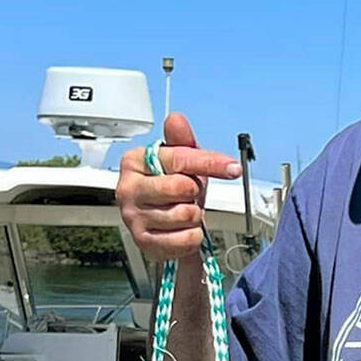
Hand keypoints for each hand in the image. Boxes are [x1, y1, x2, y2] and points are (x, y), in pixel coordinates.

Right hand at [115, 113, 241, 262]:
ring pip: (186, 215)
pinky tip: (182, 231)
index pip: (179, 159)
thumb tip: (176, 119)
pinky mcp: (143, 241)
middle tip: (187, 195)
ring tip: (182, 213)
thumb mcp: (182, 163)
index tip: (233, 168)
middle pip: (182, 187)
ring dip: (194, 216)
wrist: (167, 228)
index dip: (210, 162)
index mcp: (134, 161)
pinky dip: (192, 236)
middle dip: (194, 193)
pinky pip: (185, 238)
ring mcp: (133, 216)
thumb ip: (182, 142)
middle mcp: (128, 188)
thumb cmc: (172, 191)